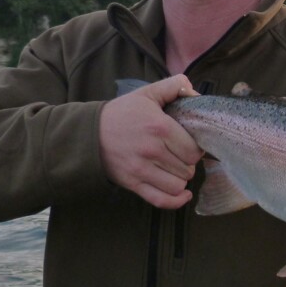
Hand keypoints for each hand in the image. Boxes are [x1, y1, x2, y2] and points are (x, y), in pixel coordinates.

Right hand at [98, 74, 202, 208]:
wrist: (89, 133)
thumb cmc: (122, 113)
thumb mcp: (147, 93)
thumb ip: (174, 86)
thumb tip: (195, 93)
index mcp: (159, 127)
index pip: (194, 149)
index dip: (197, 148)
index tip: (190, 144)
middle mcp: (152, 150)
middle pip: (188, 168)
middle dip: (189, 163)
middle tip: (181, 156)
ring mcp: (141, 169)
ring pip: (178, 185)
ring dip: (181, 179)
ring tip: (176, 169)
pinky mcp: (133, 183)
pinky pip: (161, 200)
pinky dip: (176, 200)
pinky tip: (182, 194)